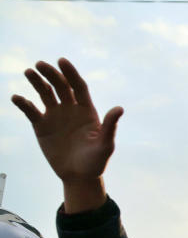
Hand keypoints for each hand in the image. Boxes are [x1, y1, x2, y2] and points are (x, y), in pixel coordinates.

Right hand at [11, 58, 121, 212]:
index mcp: (87, 110)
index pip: (78, 86)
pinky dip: (23, 103)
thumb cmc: (96, 162)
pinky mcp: (42, 126)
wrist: (79, 176)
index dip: (70, 73)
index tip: (62, 60)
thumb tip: (120, 108)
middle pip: (60, 86)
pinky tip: (17, 98)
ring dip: (36, 82)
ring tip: (29, 72)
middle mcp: (70, 109)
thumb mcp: (105, 145)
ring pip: (45, 93)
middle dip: (51, 74)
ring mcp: (55, 116)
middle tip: (40, 65)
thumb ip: (110, 126)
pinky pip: (30, 110)